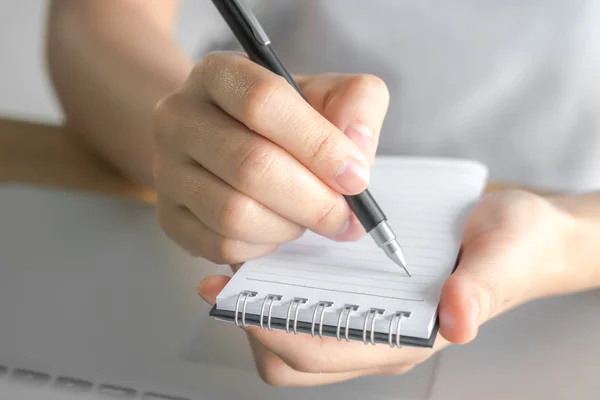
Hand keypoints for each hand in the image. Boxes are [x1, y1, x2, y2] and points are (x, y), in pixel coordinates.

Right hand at [151, 52, 389, 263]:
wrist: (229, 141)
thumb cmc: (285, 121)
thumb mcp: (326, 95)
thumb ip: (356, 105)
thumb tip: (356, 149)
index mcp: (218, 74)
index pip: (263, 102)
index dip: (318, 145)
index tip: (356, 177)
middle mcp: (179, 118)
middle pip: (251, 166)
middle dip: (313, 201)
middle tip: (345, 217)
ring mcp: (167, 170)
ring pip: (233, 213)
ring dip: (288, 225)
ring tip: (308, 217)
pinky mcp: (169, 216)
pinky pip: (221, 245)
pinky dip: (263, 246)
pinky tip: (279, 229)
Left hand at [197, 189, 573, 385]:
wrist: (516, 233)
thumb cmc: (512, 247)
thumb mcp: (504, 256)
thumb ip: (482, 288)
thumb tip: (457, 320)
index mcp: (407, 338)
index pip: (322, 356)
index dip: (275, 333)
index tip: (241, 299)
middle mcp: (378, 336)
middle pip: (292, 357)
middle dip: (254, 323)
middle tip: (231, 279)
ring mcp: (365, 319)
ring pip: (291, 336)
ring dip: (261, 306)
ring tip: (244, 265)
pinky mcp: (359, 297)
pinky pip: (305, 308)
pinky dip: (280, 290)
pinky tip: (272, 254)